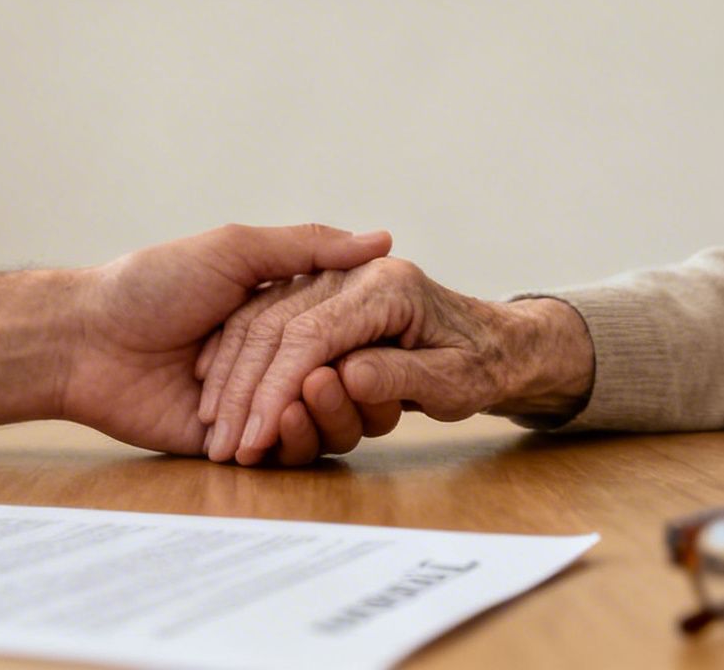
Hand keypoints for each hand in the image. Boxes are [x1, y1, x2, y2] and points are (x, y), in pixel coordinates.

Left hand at [0, 224, 394, 460]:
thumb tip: (382, 238)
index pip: (345, 330)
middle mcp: (274, 358)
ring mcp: (256, 404)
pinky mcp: (234, 444)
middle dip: (347, 384)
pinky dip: (285, 443)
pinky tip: (272, 429)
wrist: (87, 341)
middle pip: (340, 382)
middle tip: (345, 377)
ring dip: (317, 415)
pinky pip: (279, 455)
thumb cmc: (152, 284)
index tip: (390, 337)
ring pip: (318, 423)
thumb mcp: (233, 250)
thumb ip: (307, 247)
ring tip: (302, 400)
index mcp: (281, 311)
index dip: (365, 337)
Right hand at [198, 258, 596, 465]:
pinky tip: (223, 398)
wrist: (500, 343)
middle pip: (278, 329)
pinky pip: (264, 323)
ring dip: (237, 381)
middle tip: (231, 447)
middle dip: (250, 391)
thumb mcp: (455, 381)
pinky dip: (239, 362)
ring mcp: (335, 283)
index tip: (258, 434)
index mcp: (390, 288)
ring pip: (262, 324)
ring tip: (223, 436)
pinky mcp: (321, 299)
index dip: (280, 387)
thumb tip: (346, 376)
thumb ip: (400, 375)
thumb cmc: (483, 365)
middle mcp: (356, 276)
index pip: (314, 335)